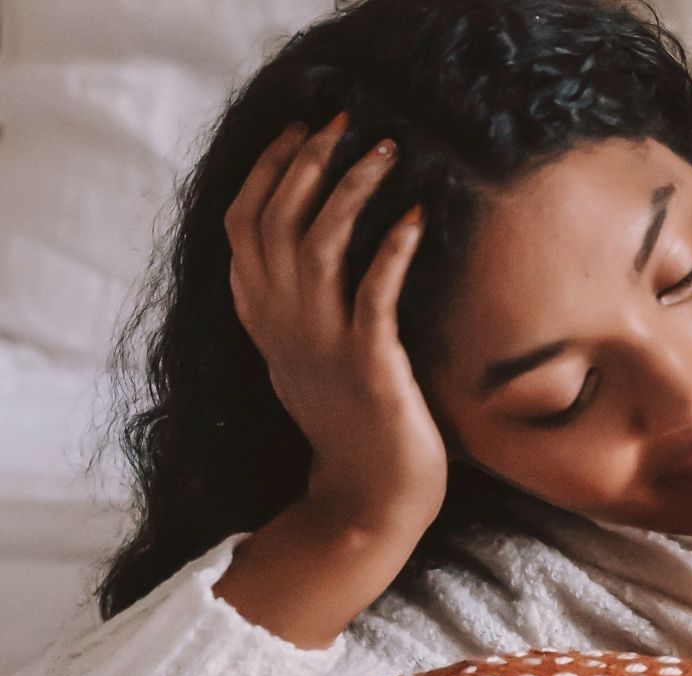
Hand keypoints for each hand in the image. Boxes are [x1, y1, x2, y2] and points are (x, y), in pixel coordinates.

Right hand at [225, 113, 445, 534]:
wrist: (369, 504)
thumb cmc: (355, 431)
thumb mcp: (309, 362)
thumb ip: (297, 311)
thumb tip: (300, 258)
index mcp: (265, 322)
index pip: (244, 226)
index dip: (267, 171)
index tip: (298, 129)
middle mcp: (284, 328)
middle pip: (275, 223)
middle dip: (308, 162)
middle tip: (342, 121)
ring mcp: (322, 348)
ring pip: (318, 247)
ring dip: (351, 191)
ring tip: (385, 151)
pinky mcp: (369, 368)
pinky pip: (373, 295)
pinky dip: (391, 250)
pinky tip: (414, 217)